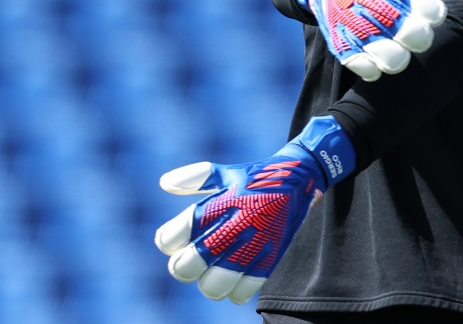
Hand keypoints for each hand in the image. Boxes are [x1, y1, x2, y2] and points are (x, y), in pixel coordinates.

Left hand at [154, 116, 354, 303]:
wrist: (298, 181)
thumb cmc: (254, 177)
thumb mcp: (224, 172)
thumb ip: (194, 178)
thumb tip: (164, 183)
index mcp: (223, 201)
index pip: (182, 230)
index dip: (167, 239)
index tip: (168, 240)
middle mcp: (238, 224)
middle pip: (194, 262)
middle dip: (181, 267)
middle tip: (184, 263)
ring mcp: (255, 244)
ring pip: (216, 284)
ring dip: (206, 283)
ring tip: (207, 275)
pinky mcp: (271, 259)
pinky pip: (243, 290)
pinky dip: (233, 291)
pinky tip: (231, 279)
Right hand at [296, 0, 448, 80]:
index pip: (432, 11)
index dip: (433, 15)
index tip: (427, 15)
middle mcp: (381, 12)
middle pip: (418, 37)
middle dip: (420, 39)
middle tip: (412, 36)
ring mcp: (362, 32)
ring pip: (394, 60)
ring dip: (398, 58)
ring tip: (394, 51)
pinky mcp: (344, 48)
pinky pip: (367, 70)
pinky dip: (373, 68)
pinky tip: (373, 59)